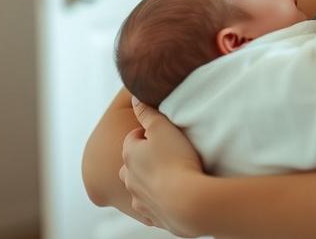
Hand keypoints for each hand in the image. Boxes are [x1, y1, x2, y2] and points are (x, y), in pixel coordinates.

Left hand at [119, 96, 206, 236]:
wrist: (187, 202)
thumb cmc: (176, 160)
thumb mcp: (162, 127)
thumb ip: (147, 112)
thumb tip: (135, 99)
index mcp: (129, 154)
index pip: (134, 137)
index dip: (149, 134)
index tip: (166, 135)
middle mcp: (128, 178)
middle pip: (132, 164)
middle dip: (145, 159)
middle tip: (168, 155)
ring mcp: (139, 199)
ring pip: (140, 187)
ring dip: (150, 181)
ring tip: (172, 176)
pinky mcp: (152, 216)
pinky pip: (151, 208)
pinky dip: (158, 202)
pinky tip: (173, 198)